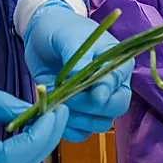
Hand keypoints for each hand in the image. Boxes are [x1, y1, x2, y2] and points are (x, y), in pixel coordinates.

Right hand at [0, 70, 68, 162]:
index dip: (39, 138)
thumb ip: (3, 106)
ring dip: (32, 147)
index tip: (58, 113)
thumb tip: (37, 112)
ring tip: (49, 119)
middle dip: (42, 142)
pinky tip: (29, 131)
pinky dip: (16, 151)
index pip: (9, 158)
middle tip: (60, 113)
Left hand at [24, 0, 131, 141]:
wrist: (43, 35)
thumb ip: (78, 58)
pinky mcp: (80, 112)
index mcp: (118, 63)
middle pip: (116, 108)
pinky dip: (70, 129)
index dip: (104, 93)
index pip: (119, 85)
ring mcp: (97, 100)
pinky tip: (57, 114)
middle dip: (91, 107)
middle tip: (68, 96)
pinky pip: (82, 132)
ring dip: (79, 119)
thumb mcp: (69, 37)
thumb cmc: (61, 31)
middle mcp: (113, 85)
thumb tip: (82, 79)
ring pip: (101, 123)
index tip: (92, 94)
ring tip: (59, 102)